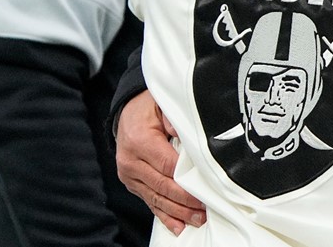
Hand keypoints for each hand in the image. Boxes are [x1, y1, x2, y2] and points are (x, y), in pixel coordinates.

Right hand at [115, 90, 206, 234]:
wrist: (126, 113)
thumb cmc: (149, 109)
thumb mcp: (163, 106)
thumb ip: (176, 120)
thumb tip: (188, 134)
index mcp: (139, 141)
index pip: (167, 165)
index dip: (186, 179)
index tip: (205, 187)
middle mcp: (131, 162)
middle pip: (163, 186)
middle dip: (185, 200)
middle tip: (205, 209)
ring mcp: (130, 175)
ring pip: (156, 198)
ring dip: (178, 212)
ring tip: (197, 219)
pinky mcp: (132, 183)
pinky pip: (149, 202)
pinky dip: (164, 215)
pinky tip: (176, 226)